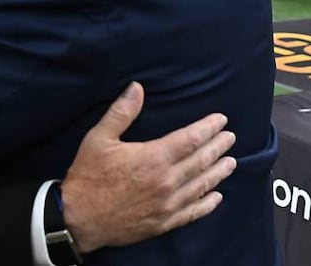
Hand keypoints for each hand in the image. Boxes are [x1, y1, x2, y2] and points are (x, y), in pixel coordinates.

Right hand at [60, 82, 235, 253]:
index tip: (221, 120)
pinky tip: (216, 197)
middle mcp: (167, 181)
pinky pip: (193, 212)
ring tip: (231, 162)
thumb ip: (122, 112)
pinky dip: (208, 204)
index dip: (208, 128)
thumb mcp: (99, 138)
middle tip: (230, 138)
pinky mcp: (163, 223)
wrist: (79, 219)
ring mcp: (167, 205)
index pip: (191, 139)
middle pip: (201, 161)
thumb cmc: (88, 176)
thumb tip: (137, 87)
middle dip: (218, 147)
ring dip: (218, 173)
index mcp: (153, 157)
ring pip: (201, 186)